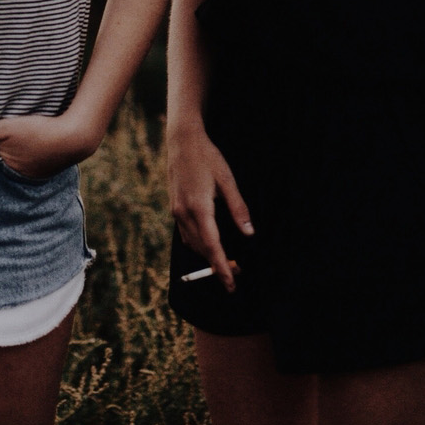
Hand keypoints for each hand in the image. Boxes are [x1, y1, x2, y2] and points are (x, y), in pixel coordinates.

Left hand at [0, 112, 101, 179]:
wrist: (77, 136)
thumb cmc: (40, 132)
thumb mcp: (6, 128)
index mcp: (7, 169)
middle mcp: (20, 176)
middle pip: (1, 165)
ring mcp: (36, 173)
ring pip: (16, 164)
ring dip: (12, 157)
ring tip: (9, 145)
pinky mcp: (48, 165)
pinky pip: (32, 161)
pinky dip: (28, 155)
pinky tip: (30, 145)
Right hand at [167, 126, 252, 290]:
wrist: (182, 142)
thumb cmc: (207, 157)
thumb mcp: (227, 180)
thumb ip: (238, 208)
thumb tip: (249, 233)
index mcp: (199, 208)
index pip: (212, 246)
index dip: (221, 267)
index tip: (230, 283)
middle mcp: (184, 213)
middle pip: (202, 249)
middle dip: (217, 265)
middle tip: (236, 275)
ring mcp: (177, 211)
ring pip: (192, 244)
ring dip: (207, 256)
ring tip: (226, 263)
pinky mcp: (175, 208)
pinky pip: (186, 234)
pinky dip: (198, 245)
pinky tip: (209, 245)